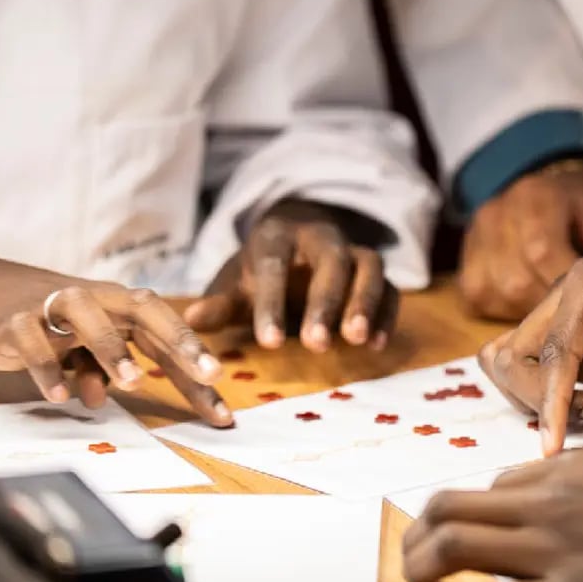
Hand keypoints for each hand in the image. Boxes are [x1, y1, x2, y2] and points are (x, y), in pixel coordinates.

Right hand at [0, 251, 228, 426]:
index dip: (198, 369)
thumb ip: (101, 369)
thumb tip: (110, 400)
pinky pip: (35, 341)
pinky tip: (60, 396)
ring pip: (90, 320)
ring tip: (133, 383)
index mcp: (122, 308)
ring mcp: (57, 306)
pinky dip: (47, 366)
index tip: (223, 410)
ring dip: (111, 350)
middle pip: (147, 312)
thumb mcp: (83, 348)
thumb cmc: (48, 324)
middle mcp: (98, 300)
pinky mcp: (17, 320)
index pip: (169, 336)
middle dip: (181, 343)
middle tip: (211, 374)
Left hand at [185, 199, 398, 352]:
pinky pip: (390, 288)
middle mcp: (321, 238)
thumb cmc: (259, 269)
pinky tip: (376, 345)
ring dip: (364, 302)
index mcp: (277, 236)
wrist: (295, 240)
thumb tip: (192, 320)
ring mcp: (353, 252)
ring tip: (356, 340)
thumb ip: (218, 303)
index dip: (271, 303)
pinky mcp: (375, 273)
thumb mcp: (233, 282)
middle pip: (331, 261)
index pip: (274, 266)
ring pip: (370, 266)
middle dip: (325, 302)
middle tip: (315, 345)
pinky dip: (387, 314)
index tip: (266, 343)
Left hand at [404, 450, 582, 581]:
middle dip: (417, 541)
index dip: (460, 519)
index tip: (448, 541)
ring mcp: (557, 555)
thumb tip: (502, 502)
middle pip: (451, 514)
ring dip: (423, 570)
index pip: (482, 492)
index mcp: (562, 473)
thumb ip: (559, 484)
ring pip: (457, 552)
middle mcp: (550, 507)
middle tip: (409, 565)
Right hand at [461, 160, 582, 320]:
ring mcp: (475, 239)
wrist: (554, 192)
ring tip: (557, 311)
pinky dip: (506, 310)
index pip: (542, 251)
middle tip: (578, 317)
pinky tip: (532, 305)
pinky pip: (479, 300)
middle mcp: (497, 214)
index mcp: (538, 197)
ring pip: (496, 294)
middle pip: (516, 280)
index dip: (565, 288)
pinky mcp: (466, 264)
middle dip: (549, 306)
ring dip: (528, 311)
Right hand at [480, 257, 582, 456]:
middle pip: (517, 355)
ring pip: (513, 363)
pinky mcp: (568, 340)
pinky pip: (533, 372)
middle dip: (544, 397)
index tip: (554, 448)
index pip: (553, 350)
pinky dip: (547, 397)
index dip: (550, 402)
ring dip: (540, 398)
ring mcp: (562, 316)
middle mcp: (564, 293)